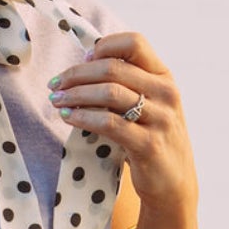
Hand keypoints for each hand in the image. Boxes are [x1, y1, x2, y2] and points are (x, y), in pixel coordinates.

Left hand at [48, 32, 197, 220]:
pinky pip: (109, 123)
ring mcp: (160, 118)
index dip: (103, 47)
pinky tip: (69, 117)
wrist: (173, 185)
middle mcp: (166, 93)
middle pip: (113, 68)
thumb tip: (86, 61)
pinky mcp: (149, 145)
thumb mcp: (149, 104)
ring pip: (108, 93)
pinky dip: (83, 117)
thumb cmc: (152, 140)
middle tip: (54, 84)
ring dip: (75, 95)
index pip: (134, 43)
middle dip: (76, 74)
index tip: (82, 60)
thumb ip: (128, 83)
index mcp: (164, 77)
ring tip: (56, 100)